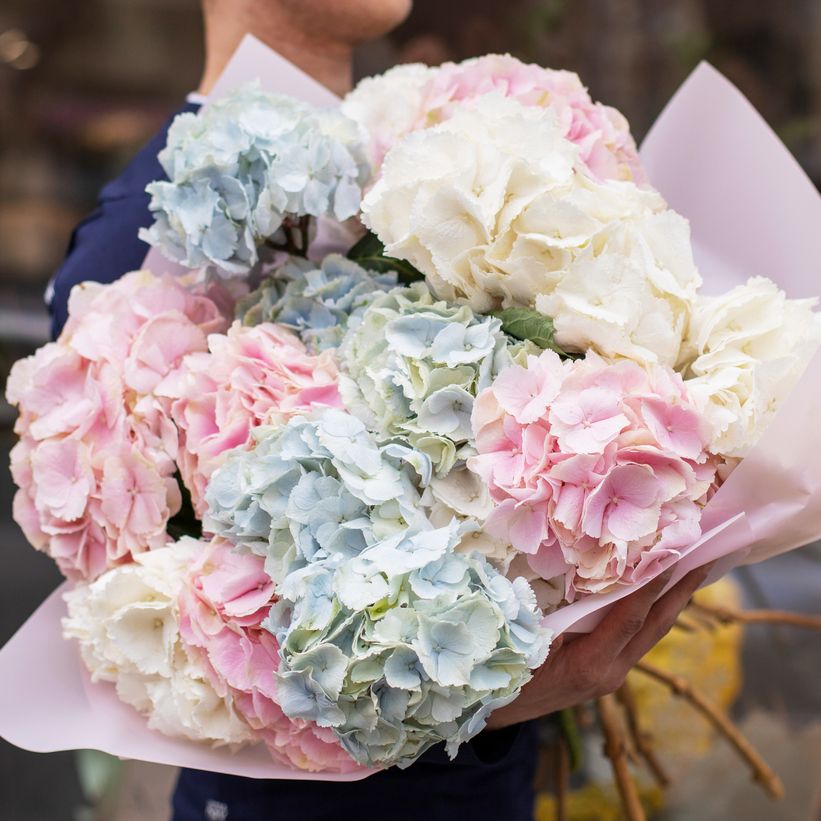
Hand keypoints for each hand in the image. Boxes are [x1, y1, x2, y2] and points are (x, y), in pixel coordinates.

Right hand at [486, 563, 714, 729]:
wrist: (500, 709)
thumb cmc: (509, 669)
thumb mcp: (529, 638)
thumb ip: (559, 613)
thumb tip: (587, 578)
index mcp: (591, 665)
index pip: (630, 619)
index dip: (651, 588)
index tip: (673, 560)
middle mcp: (610, 673)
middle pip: (654, 628)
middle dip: (681, 595)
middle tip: (703, 562)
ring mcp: (611, 676)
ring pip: (649, 635)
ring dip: (670, 604)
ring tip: (689, 574)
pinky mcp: (607, 673)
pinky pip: (636, 639)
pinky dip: (650, 614)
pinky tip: (655, 597)